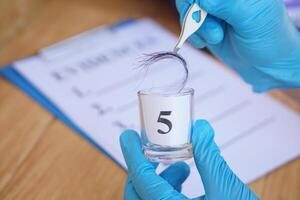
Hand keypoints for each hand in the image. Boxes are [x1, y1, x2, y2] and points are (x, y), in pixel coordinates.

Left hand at [120, 120, 258, 198]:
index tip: (129, 136)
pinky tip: (185, 179)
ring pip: (149, 199)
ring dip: (160, 178)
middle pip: (138, 193)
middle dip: (144, 168)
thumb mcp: (227, 190)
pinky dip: (168, 189)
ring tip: (182, 166)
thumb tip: (199, 129)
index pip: (143, 181)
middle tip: (151, 149)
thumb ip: (210, 159)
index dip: (134, 155)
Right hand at [176, 0, 299, 91]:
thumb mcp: (250, 18)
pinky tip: (207, 42)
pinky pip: (188, 23)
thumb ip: (226, 4)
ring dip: (197, 27)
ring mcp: (214, 8)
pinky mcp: (206, 22)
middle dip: (196, 14)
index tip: (203, 13)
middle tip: (214, 32)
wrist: (265, 63)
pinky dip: (193, 34)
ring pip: (188, 9)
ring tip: (216, 38)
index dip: (199, 0)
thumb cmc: (267, 39)